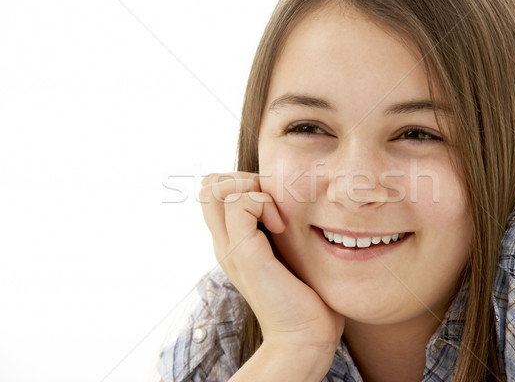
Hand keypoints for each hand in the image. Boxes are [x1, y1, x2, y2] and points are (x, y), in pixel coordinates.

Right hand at [200, 172, 343, 372]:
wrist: (304, 337)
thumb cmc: (304, 296)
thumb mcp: (286, 253)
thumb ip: (277, 231)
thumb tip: (288, 204)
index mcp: (231, 243)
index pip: (214, 191)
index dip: (241, 182)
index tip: (272, 203)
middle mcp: (224, 243)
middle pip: (209, 185)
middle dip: (243, 179)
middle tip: (271, 204)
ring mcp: (230, 248)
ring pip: (215, 187)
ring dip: (252, 189)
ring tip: (276, 216)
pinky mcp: (244, 254)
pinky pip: (240, 203)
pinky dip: (264, 203)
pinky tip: (282, 227)